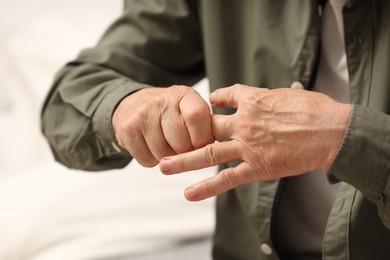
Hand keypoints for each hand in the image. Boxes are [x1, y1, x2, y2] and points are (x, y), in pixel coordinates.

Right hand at [112, 86, 212, 166]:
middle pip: (182, 144)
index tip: (202, 146)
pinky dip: (151, 160)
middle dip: (185, 153)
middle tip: (182, 146)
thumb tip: (217, 150)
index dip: (202, 138)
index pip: (197, 117)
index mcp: (183, 95)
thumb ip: (205, 125)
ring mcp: (143, 115)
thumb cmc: (167, 112)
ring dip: (168, 158)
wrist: (131, 105)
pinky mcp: (128, 130)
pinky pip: (147, 160)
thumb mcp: (189, 108)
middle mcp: (162, 101)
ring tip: (165, 144)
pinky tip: (151, 146)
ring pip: (164, 155)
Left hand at [160, 84, 351, 200]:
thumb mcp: (286, 93)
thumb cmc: (314, 110)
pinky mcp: (257, 166)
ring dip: (184, 160)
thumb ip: (267, 97)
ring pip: (208, 153)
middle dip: (185, 133)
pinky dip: (207, 187)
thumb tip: (261, 99)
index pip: (225, 97)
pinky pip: (227, 178)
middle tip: (167, 140)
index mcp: (253, 100)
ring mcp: (247, 145)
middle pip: (207, 127)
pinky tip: (190, 193)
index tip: (209, 103)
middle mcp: (244, 122)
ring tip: (163, 167)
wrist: (331, 131)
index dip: (214, 100)